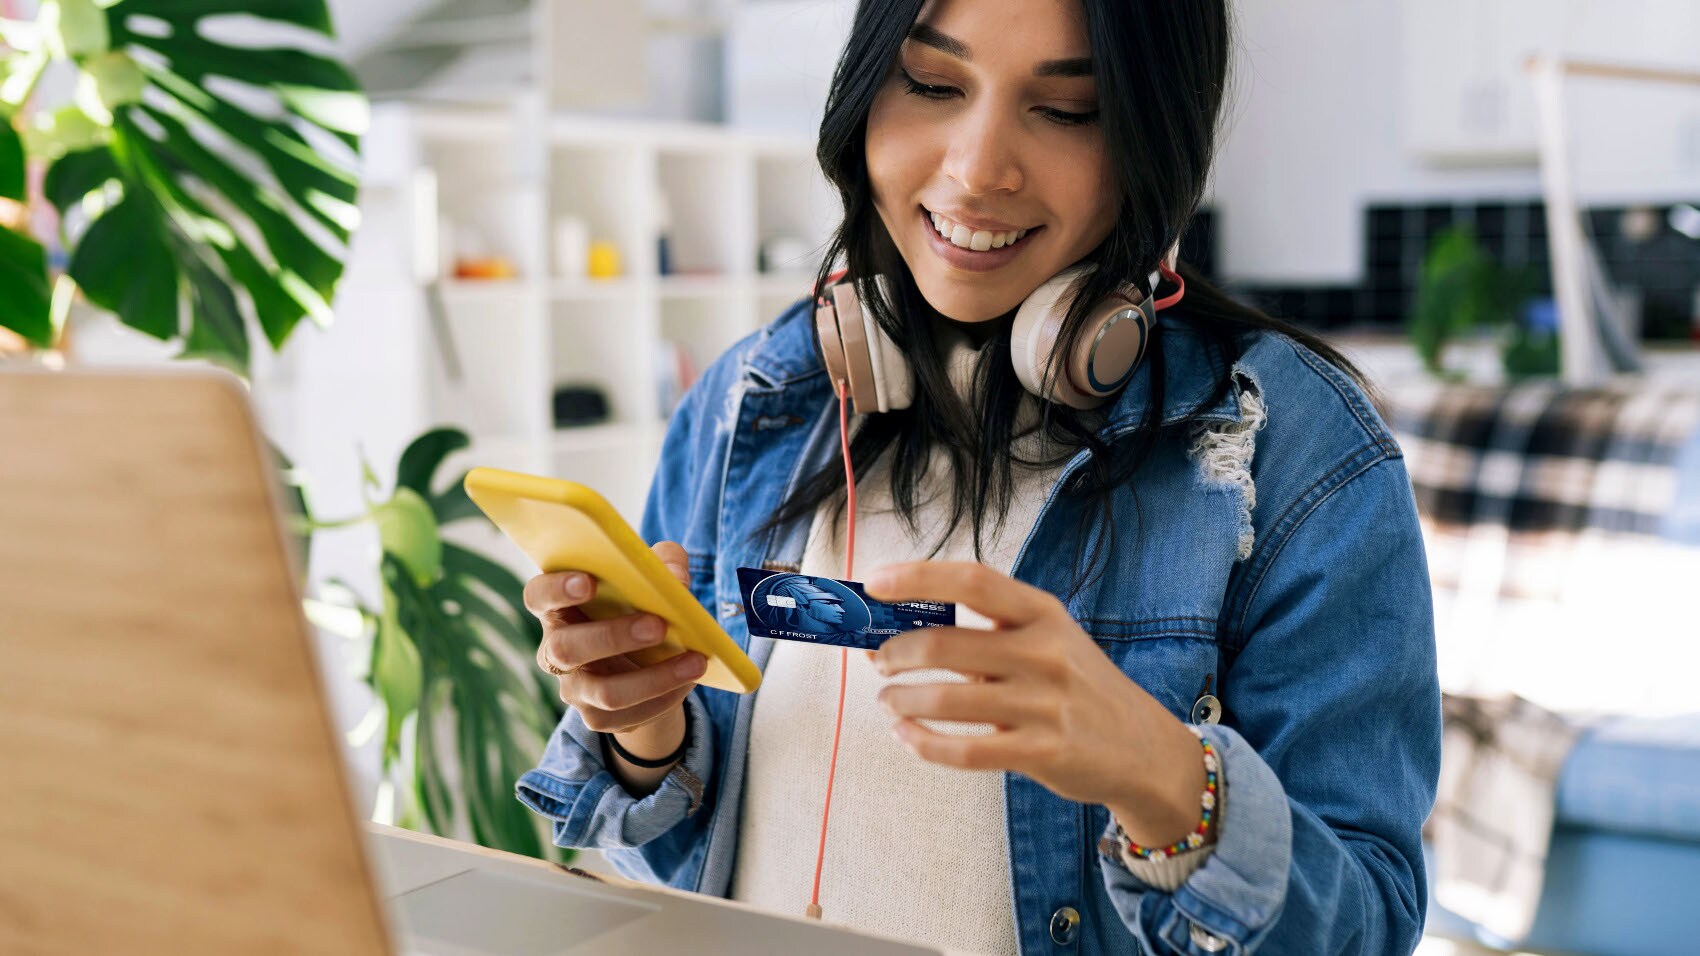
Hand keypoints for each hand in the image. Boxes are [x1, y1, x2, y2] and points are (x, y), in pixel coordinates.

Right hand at [522, 540, 706, 736]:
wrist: (647, 663)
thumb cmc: (641, 606)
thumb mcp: (653, 578)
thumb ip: (664, 562)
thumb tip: (675, 576)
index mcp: (559, 607)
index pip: (538, 595)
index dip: (556, 589)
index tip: (589, 582)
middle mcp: (555, 649)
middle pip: (566, 647)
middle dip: (613, 636)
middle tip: (658, 625)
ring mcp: (573, 687)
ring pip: (604, 692)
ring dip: (653, 678)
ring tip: (693, 661)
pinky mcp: (596, 717)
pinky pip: (628, 715)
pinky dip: (664, 698)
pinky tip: (688, 682)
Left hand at [866, 561, 1206, 845]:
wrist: (1144, 750)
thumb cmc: (1079, 689)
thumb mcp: (1048, 643)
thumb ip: (986, 636)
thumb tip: (900, 634)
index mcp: (1042, 613)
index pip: (972, 580)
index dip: (916, 577)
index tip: (874, 583)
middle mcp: (1044, 653)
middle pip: (944, 643)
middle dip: (894, 652)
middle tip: (879, 660)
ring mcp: (1045, 704)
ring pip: (945, 700)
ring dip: (900, 700)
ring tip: (889, 701)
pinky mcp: (1042, 753)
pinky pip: (963, 750)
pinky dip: (921, 742)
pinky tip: (906, 735)